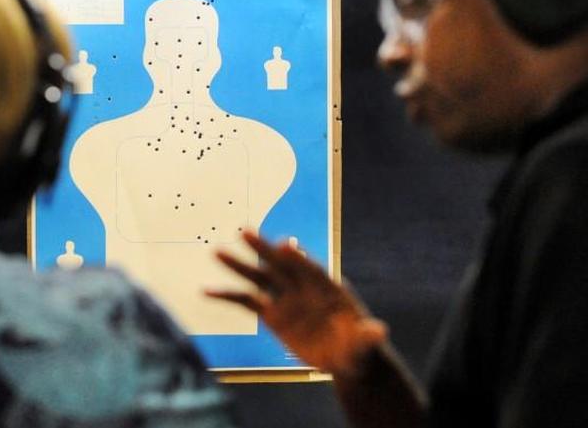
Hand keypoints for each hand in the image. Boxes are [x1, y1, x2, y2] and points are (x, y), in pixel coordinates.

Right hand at [206, 230, 387, 376]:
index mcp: (326, 287)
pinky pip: (246, 301)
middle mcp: (302, 287)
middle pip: (280, 265)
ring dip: (239, 265)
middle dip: (263, 249)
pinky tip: (207, 290)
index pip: (310, 269)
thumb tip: (380, 330)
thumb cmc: (358, 346)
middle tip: (244, 232)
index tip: (286, 244)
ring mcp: (285, 298)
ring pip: (259, 277)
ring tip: (217, 252)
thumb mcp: (365, 344)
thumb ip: (368, 336)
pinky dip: (227, 295)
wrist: (344, 356)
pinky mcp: (271, 313)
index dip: (298, 258)